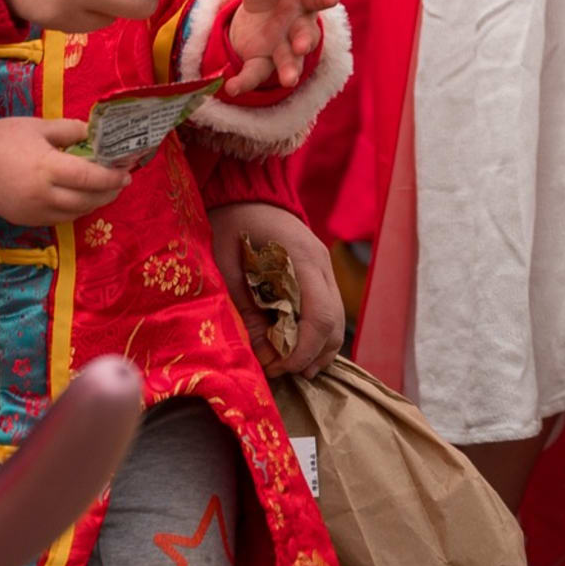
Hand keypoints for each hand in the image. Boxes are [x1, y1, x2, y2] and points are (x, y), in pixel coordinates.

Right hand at [0, 114, 129, 228]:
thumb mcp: (38, 127)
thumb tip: (94, 133)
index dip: (112, 177)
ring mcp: (36, 212)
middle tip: (121, 181)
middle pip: (88, 200)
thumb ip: (69, 130)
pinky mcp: (29, 222)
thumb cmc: (3, 138)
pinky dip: (77, 209)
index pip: (89, 178)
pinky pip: (61, 219)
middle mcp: (44, 195)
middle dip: (109, 192)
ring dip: (95, 203)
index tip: (127, 172)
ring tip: (106, 190)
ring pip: (77, 213)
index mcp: (47, 167)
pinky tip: (82, 198)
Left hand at [209, 200, 346, 375]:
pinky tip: (296, 350)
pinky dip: (316, 336)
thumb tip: (262, 352)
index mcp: (303, 258)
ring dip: (318, 350)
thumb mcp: (227, 265)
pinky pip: (328, 313)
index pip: (320, 315)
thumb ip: (245, 306)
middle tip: (281, 371)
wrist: (244, 193)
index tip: (279, 367)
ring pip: (337, 322)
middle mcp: (323, 265)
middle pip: (335, 323)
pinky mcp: (319, 276)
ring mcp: (325, 270)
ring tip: (290, 368)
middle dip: (312, 355)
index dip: (304, 349)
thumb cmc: (231, 224)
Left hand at [221, 0, 335, 94]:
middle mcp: (297, 25)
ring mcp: (283, 47)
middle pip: (305, 33)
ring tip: (288, 80)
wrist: (265, 12)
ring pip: (288, 60)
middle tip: (303, 45)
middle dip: (305, 39)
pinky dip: (245, 83)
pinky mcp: (264, 62)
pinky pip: (257, 74)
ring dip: (289, 69)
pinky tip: (231, 88)